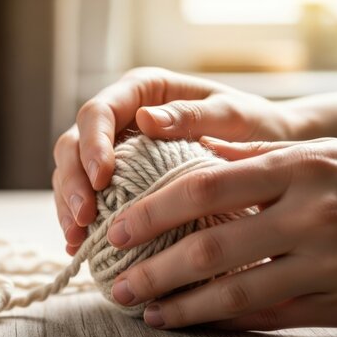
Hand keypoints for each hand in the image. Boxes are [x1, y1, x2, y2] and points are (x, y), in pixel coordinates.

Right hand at [53, 67, 301, 254]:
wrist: (267, 144)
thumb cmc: (252, 123)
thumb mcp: (231, 114)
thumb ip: (192, 114)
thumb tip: (145, 118)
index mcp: (140, 91)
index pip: (98, 113)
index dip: (92, 146)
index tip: (102, 178)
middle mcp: (120, 117)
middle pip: (74, 144)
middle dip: (73, 181)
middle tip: (84, 218)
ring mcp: (115, 148)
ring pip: (73, 172)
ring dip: (69, 205)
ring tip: (77, 238)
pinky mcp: (118, 177)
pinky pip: (88, 195)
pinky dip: (81, 219)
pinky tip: (79, 245)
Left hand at [107, 135, 336, 329]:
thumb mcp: (329, 150)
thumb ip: (262, 158)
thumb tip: (205, 157)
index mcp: (300, 168)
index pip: (205, 189)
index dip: (153, 212)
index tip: (117, 230)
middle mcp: (311, 216)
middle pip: (210, 249)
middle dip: (154, 270)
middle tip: (117, 284)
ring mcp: (329, 265)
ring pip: (236, 295)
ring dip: (183, 307)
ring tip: (148, 312)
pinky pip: (273, 318)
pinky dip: (229, 324)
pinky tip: (200, 324)